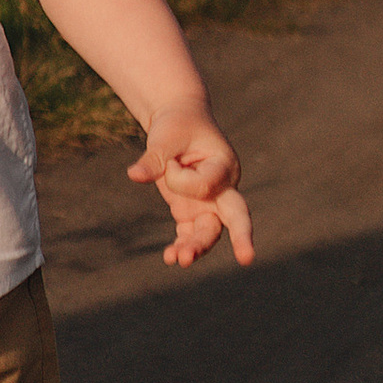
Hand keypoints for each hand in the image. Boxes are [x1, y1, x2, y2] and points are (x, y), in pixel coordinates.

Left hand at [129, 108, 251, 269]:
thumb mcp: (165, 136)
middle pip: (233, 216)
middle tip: (247, 258)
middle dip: (241, 236)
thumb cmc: (178, 125)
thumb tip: (135, 175)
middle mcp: (223, 188)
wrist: (178, 123)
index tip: (170, 161)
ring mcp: (208, 203)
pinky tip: (169, 258)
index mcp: (224, 165)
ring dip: (197, 246)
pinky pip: (190, 233)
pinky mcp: (191, 211)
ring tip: (178, 259)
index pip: (206, 185)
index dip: (181, 178)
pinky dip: (181, 245)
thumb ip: (154, 158)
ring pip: (209, 231)